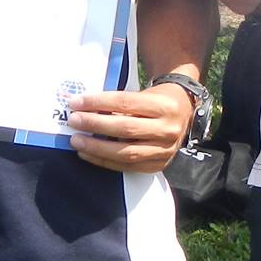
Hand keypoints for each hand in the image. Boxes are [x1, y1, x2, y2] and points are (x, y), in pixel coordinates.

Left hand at [67, 82, 195, 173]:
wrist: (186, 114)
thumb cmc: (159, 100)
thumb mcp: (145, 94)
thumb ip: (120, 103)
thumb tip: (84, 109)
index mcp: (164, 106)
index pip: (125, 103)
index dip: (98, 102)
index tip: (76, 102)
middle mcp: (168, 129)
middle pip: (125, 128)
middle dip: (95, 125)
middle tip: (74, 121)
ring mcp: (165, 150)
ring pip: (126, 152)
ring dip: (97, 148)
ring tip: (77, 141)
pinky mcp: (159, 165)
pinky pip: (128, 167)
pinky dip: (104, 161)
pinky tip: (88, 154)